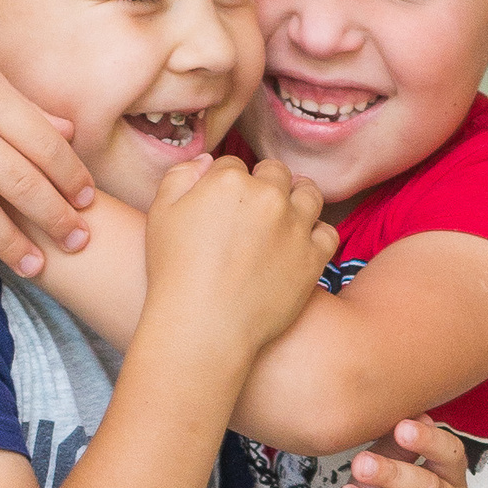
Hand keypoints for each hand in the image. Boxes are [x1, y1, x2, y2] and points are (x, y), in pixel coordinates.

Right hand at [144, 155, 336, 353]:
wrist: (204, 326)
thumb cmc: (174, 273)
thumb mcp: (160, 215)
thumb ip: (181, 177)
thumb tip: (208, 162)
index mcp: (229, 181)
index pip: (234, 165)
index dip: (227, 181)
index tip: (224, 203)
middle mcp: (268, 196)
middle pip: (276, 173)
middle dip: (265, 184)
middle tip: (255, 208)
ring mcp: (295, 226)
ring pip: (309, 194)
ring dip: (298, 198)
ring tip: (286, 214)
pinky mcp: (313, 256)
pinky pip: (327, 232)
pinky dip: (316, 233)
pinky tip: (301, 242)